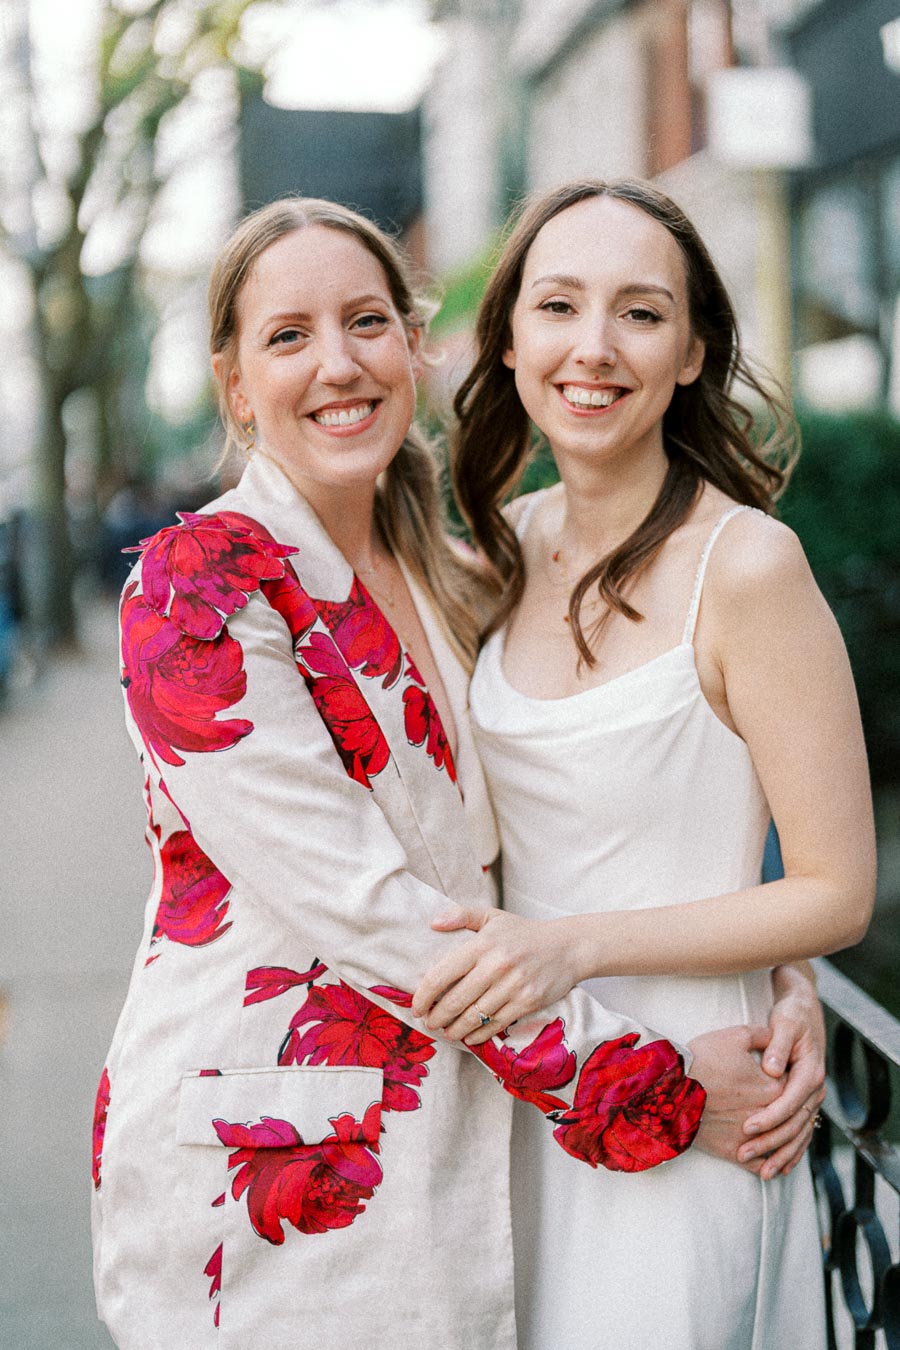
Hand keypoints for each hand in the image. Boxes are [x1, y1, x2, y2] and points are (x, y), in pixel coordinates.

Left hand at [412, 904, 580, 1042]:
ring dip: (455, 1029)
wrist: (567, 947)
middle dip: (437, 1017)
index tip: (416, 1006)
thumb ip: (461, 915)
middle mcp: (496, 965)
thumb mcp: (493, 917)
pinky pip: (496, 1024)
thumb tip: (433, 923)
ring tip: (447, 1031)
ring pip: (474, 1016)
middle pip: (455, 1001)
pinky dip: (479, 1034)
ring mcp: (513, 985)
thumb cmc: (524, 933)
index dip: (424, 995)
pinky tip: (469, 1035)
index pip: (442, 974)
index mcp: (482, 944)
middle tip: (429, 1022)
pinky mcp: (528, 1002)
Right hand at [688, 1025, 785, 1174]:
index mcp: (774, 1087)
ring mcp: (752, 1137)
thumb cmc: (702, 1059)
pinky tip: (769, 1167)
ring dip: (784, 1144)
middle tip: (789, 1108)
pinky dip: (766, 1166)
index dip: (791, 1080)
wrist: (670, 1089)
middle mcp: (769, 1116)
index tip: (784, 1077)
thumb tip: (780, 1036)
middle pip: (790, 1117)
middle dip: (791, 1113)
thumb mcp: (735, 1036)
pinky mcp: (734, 1152)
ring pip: (778, 1145)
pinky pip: (759, 1165)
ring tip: (784, 1141)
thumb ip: (764, 1035)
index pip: (795, 1086)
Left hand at [736, 964, 825, 1178]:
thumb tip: (770, 1068)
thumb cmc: (791, 1016)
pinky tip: (777, 1167)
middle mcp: (814, 1089)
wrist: (803, 1012)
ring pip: (799, 1134)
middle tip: (744, 1154)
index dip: (768, 1116)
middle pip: (794, 1124)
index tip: (746, 1127)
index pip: (789, 1101)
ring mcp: (811, 1098)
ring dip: (780, 1154)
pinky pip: (800, 1133)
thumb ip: (776, 1046)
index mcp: (810, 1071)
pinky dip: (790, 1151)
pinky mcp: (803, 1102)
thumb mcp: (784, 1025)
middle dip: (770, 1143)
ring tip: (760, 1172)